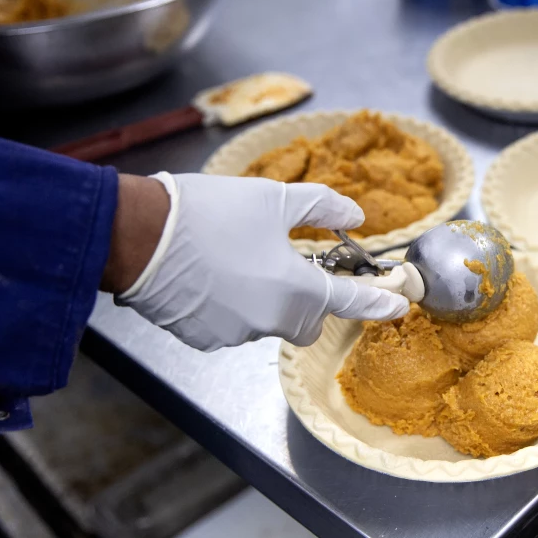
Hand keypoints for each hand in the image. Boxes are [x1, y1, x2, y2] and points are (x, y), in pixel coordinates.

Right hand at [115, 173, 409, 350]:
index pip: (351, 301)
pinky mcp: (204, 339)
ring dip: (266, 300)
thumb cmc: (211, 212)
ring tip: (237, 261)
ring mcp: (236, 334)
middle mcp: (272, 320)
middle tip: (292, 266)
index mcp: (298, 289)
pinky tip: (212, 277)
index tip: (398, 306)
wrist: (138, 233)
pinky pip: (233, 325)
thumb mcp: (274, 198)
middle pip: (308, 322)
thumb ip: (322, 208)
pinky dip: (232, 306)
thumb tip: (356, 214)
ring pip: (268, 322)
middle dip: (310, 302)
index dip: (378, 302)